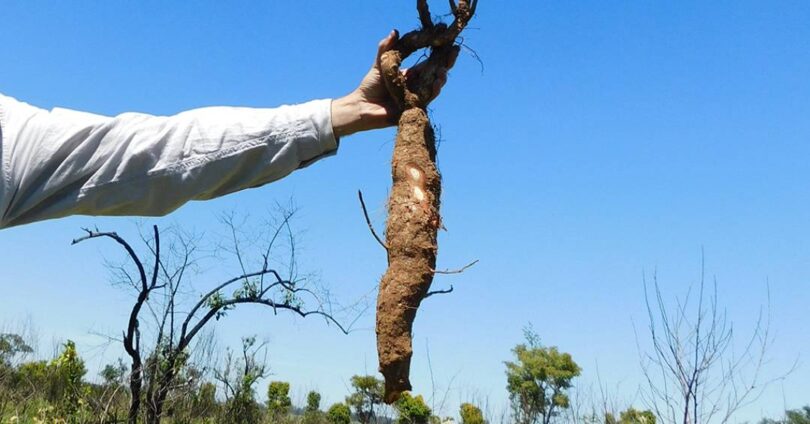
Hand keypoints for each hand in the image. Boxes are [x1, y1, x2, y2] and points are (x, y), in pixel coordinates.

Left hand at [331, 30, 459, 137]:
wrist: (362, 106)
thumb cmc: (369, 86)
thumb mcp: (380, 64)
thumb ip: (386, 48)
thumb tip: (395, 31)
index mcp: (410, 75)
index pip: (428, 63)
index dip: (438, 53)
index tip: (447, 42)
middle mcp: (416, 86)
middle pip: (435, 73)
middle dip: (446, 63)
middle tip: (454, 52)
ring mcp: (416, 97)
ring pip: (434, 86)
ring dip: (441, 78)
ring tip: (443, 70)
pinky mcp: (414, 108)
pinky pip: (427, 99)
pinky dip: (433, 91)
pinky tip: (437, 83)